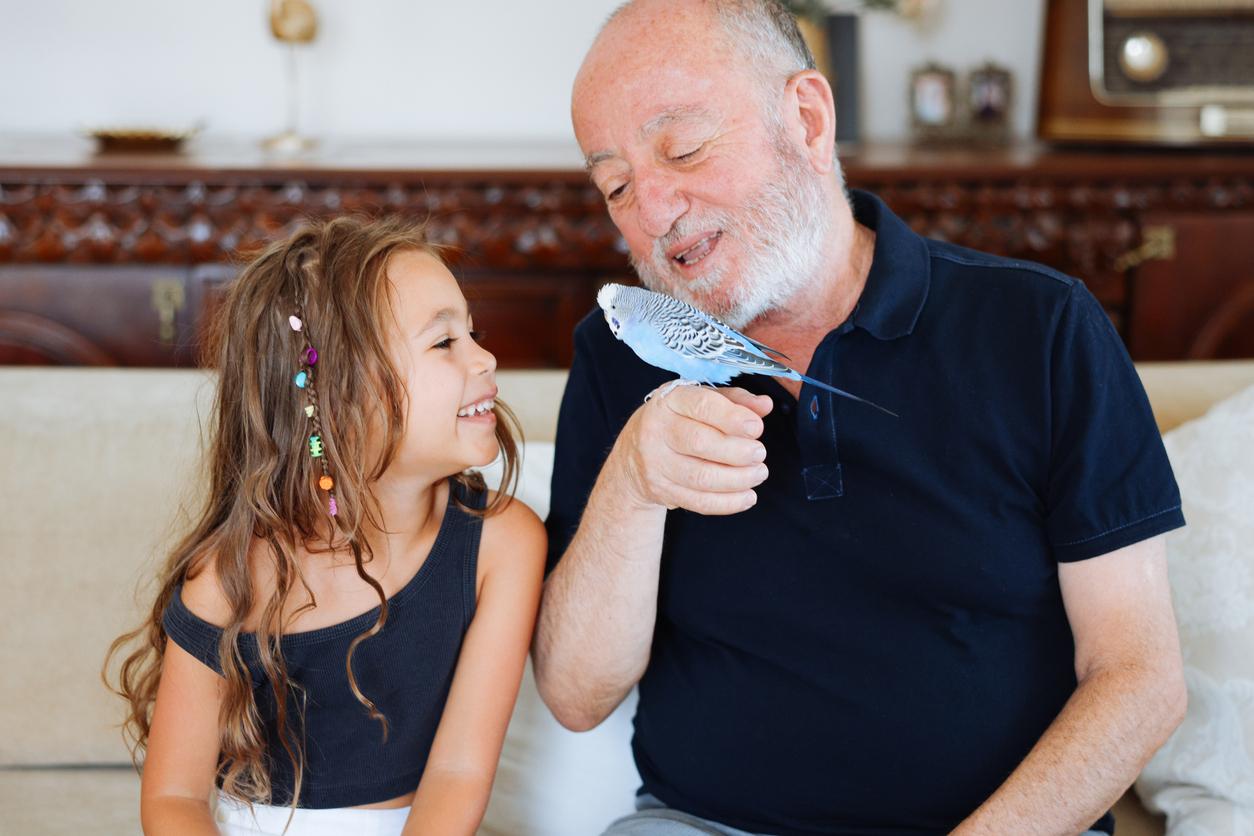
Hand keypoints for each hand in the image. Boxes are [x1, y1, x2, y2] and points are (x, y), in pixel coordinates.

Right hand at [609, 385, 771, 514]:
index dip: (732, 418)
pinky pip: (698, 502)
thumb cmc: (678, 421)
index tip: (757, 428)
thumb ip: (736, 400)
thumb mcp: (702, 401)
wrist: (633, 455)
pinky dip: (728, 503)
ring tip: (759, 473)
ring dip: (737, 479)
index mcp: (670, 401)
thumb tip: (764, 405)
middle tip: (760, 454)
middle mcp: (657, 430)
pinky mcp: (661, 490)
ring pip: (701, 477)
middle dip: (738, 452)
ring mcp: (656, 463)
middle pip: (701, 443)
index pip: (702, 406)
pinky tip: (747, 496)